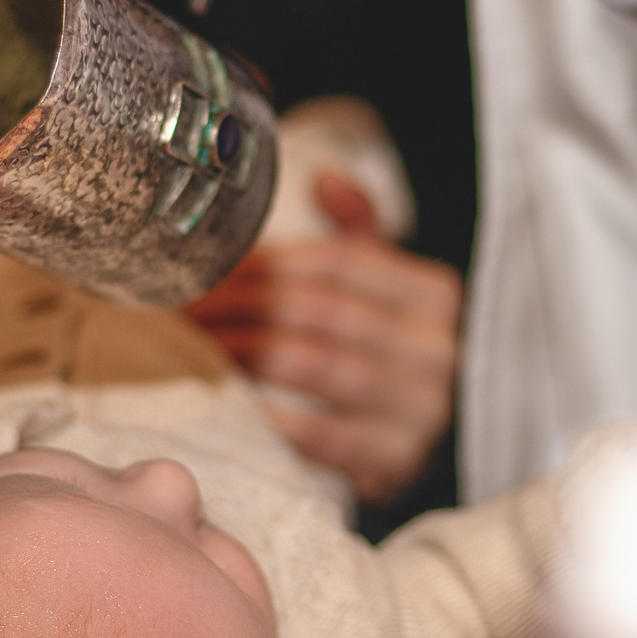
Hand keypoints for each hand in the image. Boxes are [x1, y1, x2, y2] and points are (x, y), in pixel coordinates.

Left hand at [187, 172, 462, 503]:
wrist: (448, 448)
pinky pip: (318, 434)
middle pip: (320, 309)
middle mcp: (433, 346)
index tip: (211, 270)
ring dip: (245, 352)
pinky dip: (268, 416)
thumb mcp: (395, 292)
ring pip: (314, 364)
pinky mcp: (393, 460)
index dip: (267, 263)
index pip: (337, 263)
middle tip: (188, 310)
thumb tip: (325, 178)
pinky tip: (230, 401)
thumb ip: (361, 237)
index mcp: (433, 293)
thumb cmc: (400, 359)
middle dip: (243, 306)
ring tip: (197, 347)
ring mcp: (417, 407)